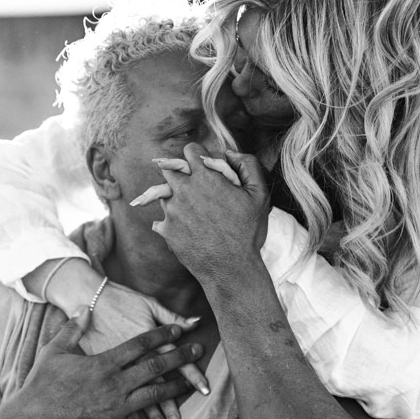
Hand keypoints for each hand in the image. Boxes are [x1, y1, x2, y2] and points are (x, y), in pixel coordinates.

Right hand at [20, 313, 203, 418]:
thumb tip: (85, 308)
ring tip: (192, 385)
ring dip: (176, 389)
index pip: (141, 344)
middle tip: (198, 351)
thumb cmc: (41, 383)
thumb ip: (73, 328)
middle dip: (181, 357)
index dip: (162, 334)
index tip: (179, 330)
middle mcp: (116, 384)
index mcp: (105, 363)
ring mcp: (116, 408)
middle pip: (156, 366)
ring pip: (155, 395)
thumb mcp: (55, 350)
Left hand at [149, 145, 270, 282]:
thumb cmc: (248, 232)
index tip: (203, 167)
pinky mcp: (166, 230)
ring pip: (162, 193)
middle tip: (192, 186)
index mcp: (205, 176)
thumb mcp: (260, 194)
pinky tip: (185, 230)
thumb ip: (248, 164)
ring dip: (174, 197)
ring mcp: (172, 210)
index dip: (198, 157)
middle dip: (180, 174)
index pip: (190, 149)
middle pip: (168, 168)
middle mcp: (183, 190)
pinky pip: (160, 220)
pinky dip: (170, 223)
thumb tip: (229, 153)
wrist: (231, 269)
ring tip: (192, 211)